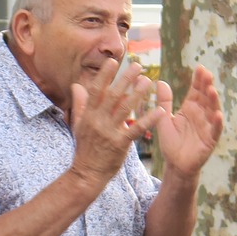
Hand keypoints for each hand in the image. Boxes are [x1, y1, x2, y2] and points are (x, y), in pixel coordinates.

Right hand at [67, 58, 160, 188]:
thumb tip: (76, 85)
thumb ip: (80, 104)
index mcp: (88, 115)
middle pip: (112, 96)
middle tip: (138, 66)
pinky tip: (160, 111)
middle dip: (125, 79)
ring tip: (148, 81)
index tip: (113, 61)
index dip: (104, 75)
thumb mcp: (78, 125)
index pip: (96, 90)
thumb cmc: (85, 148)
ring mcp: (109, 132)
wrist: (87, 173)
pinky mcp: (120, 144)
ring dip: (137, 94)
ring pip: (125, 109)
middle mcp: (98, 121)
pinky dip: (149, 119)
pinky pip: (136, 129)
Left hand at [150, 64, 224, 176]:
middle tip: (207, 74)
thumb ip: (164, 102)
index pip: (195, 91)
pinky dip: (217, 123)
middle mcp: (200, 115)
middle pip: (205, 98)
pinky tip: (218, 115)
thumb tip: (160, 82)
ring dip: (213, 101)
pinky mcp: (210, 140)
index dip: (198, 80)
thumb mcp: (163, 120)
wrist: (175, 165)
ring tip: (211, 90)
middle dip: (207, 86)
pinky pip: (215, 130)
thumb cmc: (171, 143)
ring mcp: (207, 127)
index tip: (200, 68)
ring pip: (212, 111)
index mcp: (190, 108)